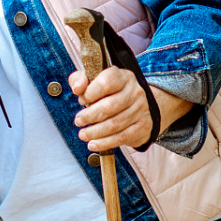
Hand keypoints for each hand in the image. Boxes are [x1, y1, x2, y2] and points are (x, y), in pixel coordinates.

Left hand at [69, 67, 187, 151]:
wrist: (137, 106)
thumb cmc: (110, 92)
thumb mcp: (95, 80)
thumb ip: (80, 79)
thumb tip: (77, 87)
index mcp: (122, 77)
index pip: (107, 82)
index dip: (90, 92)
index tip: (81, 100)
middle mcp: (134, 91)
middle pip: (110, 106)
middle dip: (90, 116)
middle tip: (78, 121)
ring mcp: (140, 109)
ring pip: (115, 124)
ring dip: (95, 132)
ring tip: (83, 134)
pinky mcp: (142, 126)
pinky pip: (122, 137)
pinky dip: (105, 143)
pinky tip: (93, 144)